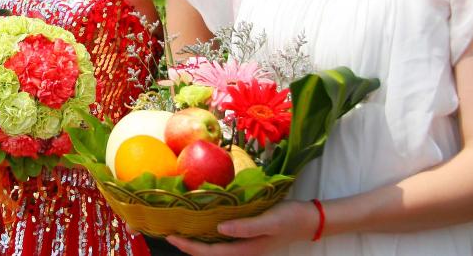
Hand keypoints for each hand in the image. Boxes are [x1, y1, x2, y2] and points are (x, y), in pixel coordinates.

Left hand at [165, 201, 318, 254]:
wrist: (306, 221)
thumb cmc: (288, 219)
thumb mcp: (270, 220)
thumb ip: (246, 227)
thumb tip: (220, 229)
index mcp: (245, 250)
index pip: (210, 252)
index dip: (188, 246)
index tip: (171, 234)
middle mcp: (241, 252)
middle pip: (207, 253)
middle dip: (186, 244)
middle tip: (166, 230)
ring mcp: (242, 247)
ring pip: (212, 248)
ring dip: (194, 241)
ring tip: (176, 227)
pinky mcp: (244, 239)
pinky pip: (219, 242)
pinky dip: (205, 235)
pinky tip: (198, 224)